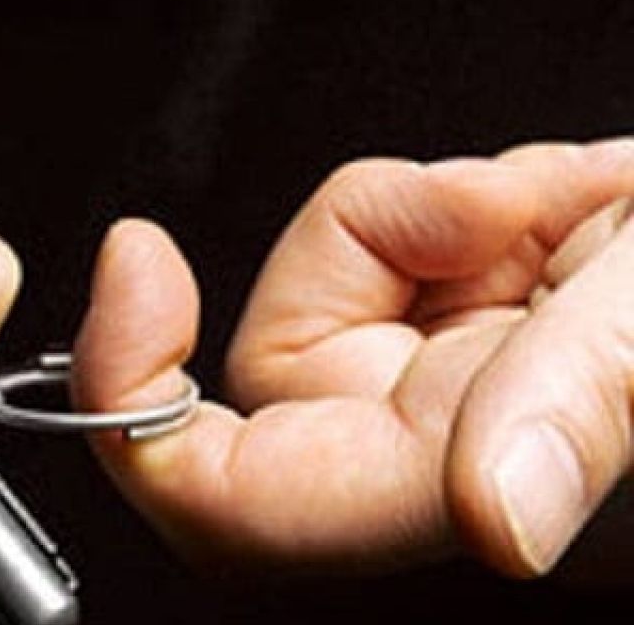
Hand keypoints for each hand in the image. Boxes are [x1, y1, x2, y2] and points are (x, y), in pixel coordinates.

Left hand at [72, 139, 632, 575]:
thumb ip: (584, 404)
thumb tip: (503, 520)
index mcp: (451, 494)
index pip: (222, 500)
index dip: (141, 403)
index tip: (136, 272)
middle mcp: (429, 463)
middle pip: (285, 352)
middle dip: (377, 244)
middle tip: (509, 215)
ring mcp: (445, 396)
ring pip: (342, 282)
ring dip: (444, 212)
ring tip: (573, 212)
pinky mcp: (466, 333)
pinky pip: (395, 242)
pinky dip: (467, 201)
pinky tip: (565, 213)